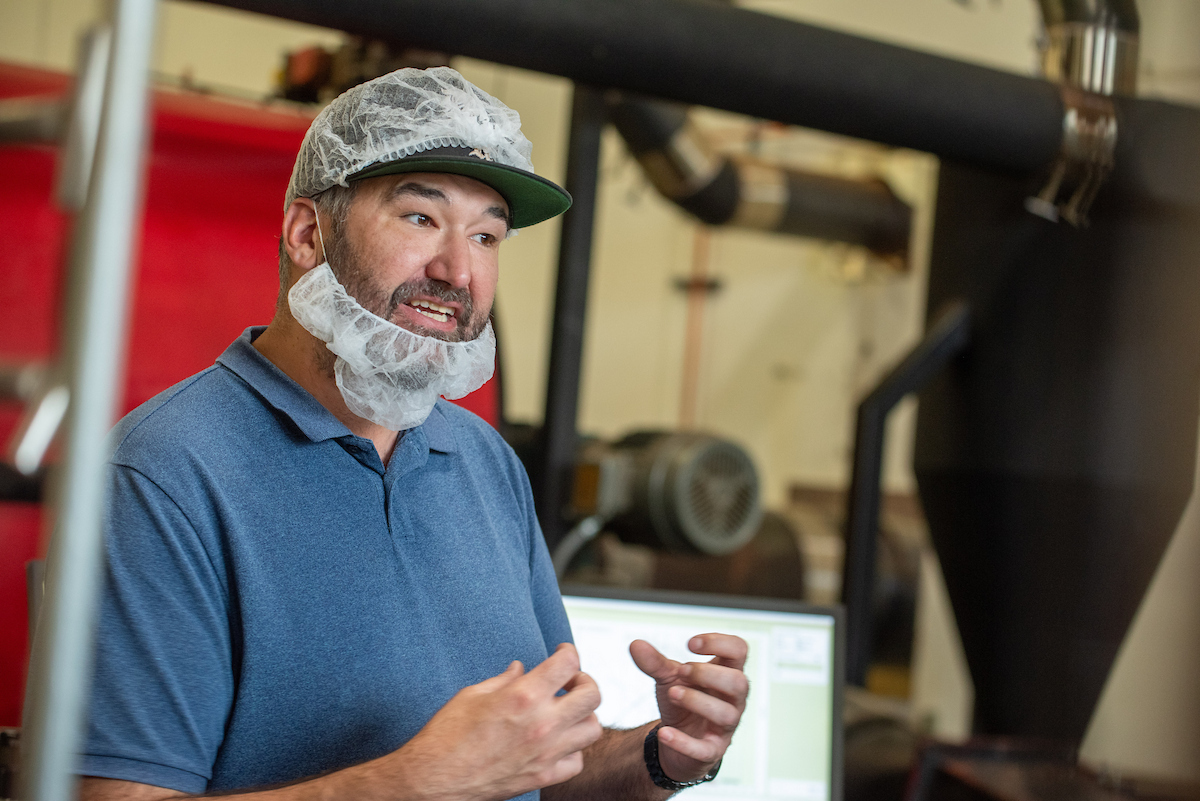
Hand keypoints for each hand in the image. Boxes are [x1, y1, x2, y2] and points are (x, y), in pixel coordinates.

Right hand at [393, 643, 602, 800]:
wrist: (433, 780)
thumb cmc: (446, 735)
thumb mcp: (472, 694)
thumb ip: (504, 679)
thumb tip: (521, 669)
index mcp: (523, 696)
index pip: (568, 663)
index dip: (568, 652)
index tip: (562, 653)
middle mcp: (542, 724)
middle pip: (592, 694)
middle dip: (583, 681)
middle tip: (569, 681)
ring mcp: (546, 753)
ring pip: (593, 729)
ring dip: (584, 715)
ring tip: (566, 712)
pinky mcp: (543, 777)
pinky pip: (577, 761)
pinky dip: (573, 749)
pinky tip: (558, 741)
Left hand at [629, 634, 748, 783]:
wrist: (672, 737)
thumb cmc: (680, 700)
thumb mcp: (668, 677)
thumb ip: (655, 661)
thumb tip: (636, 645)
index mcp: (726, 672)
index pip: (739, 650)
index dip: (719, 642)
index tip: (690, 644)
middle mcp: (733, 699)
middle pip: (739, 682)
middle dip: (708, 674)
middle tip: (681, 671)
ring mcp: (726, 726)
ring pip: (727, 714)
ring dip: (697, 701)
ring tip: (672, 694)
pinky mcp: (712, 750)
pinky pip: (706, 749)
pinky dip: (683, 741)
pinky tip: (664, 732)